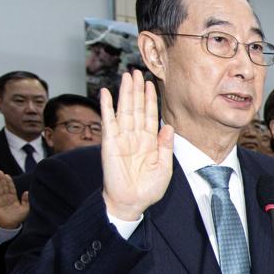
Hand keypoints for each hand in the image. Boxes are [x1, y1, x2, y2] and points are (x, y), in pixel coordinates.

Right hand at [0, 170, 28, 227]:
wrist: (10, 225)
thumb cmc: (18, 218)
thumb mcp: (25, 209)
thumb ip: (26, 200)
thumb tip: (27, 192)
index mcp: (13, 198)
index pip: (11, 188)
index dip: (9, 181)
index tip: (7, 175)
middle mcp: (6, 198)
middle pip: (4, 186)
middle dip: (2, 179)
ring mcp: (0, 200)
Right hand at [100, 70, 173, 221]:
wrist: (132, 202)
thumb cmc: (148, 188)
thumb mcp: (164, 167)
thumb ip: (165, 146)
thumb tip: (168, 126)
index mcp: (149, 141)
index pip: (150, 115)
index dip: (150, 99)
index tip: (152, 84)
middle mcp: (135, 136)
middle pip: (136, 107)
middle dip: (137, 90)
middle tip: (137, 71)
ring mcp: (122, 138)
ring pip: (124, 110)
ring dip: (125, 93)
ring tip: (127, 76)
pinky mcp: (110, 143)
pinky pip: (108, 121)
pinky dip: (107, 106)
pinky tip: (106, 92)